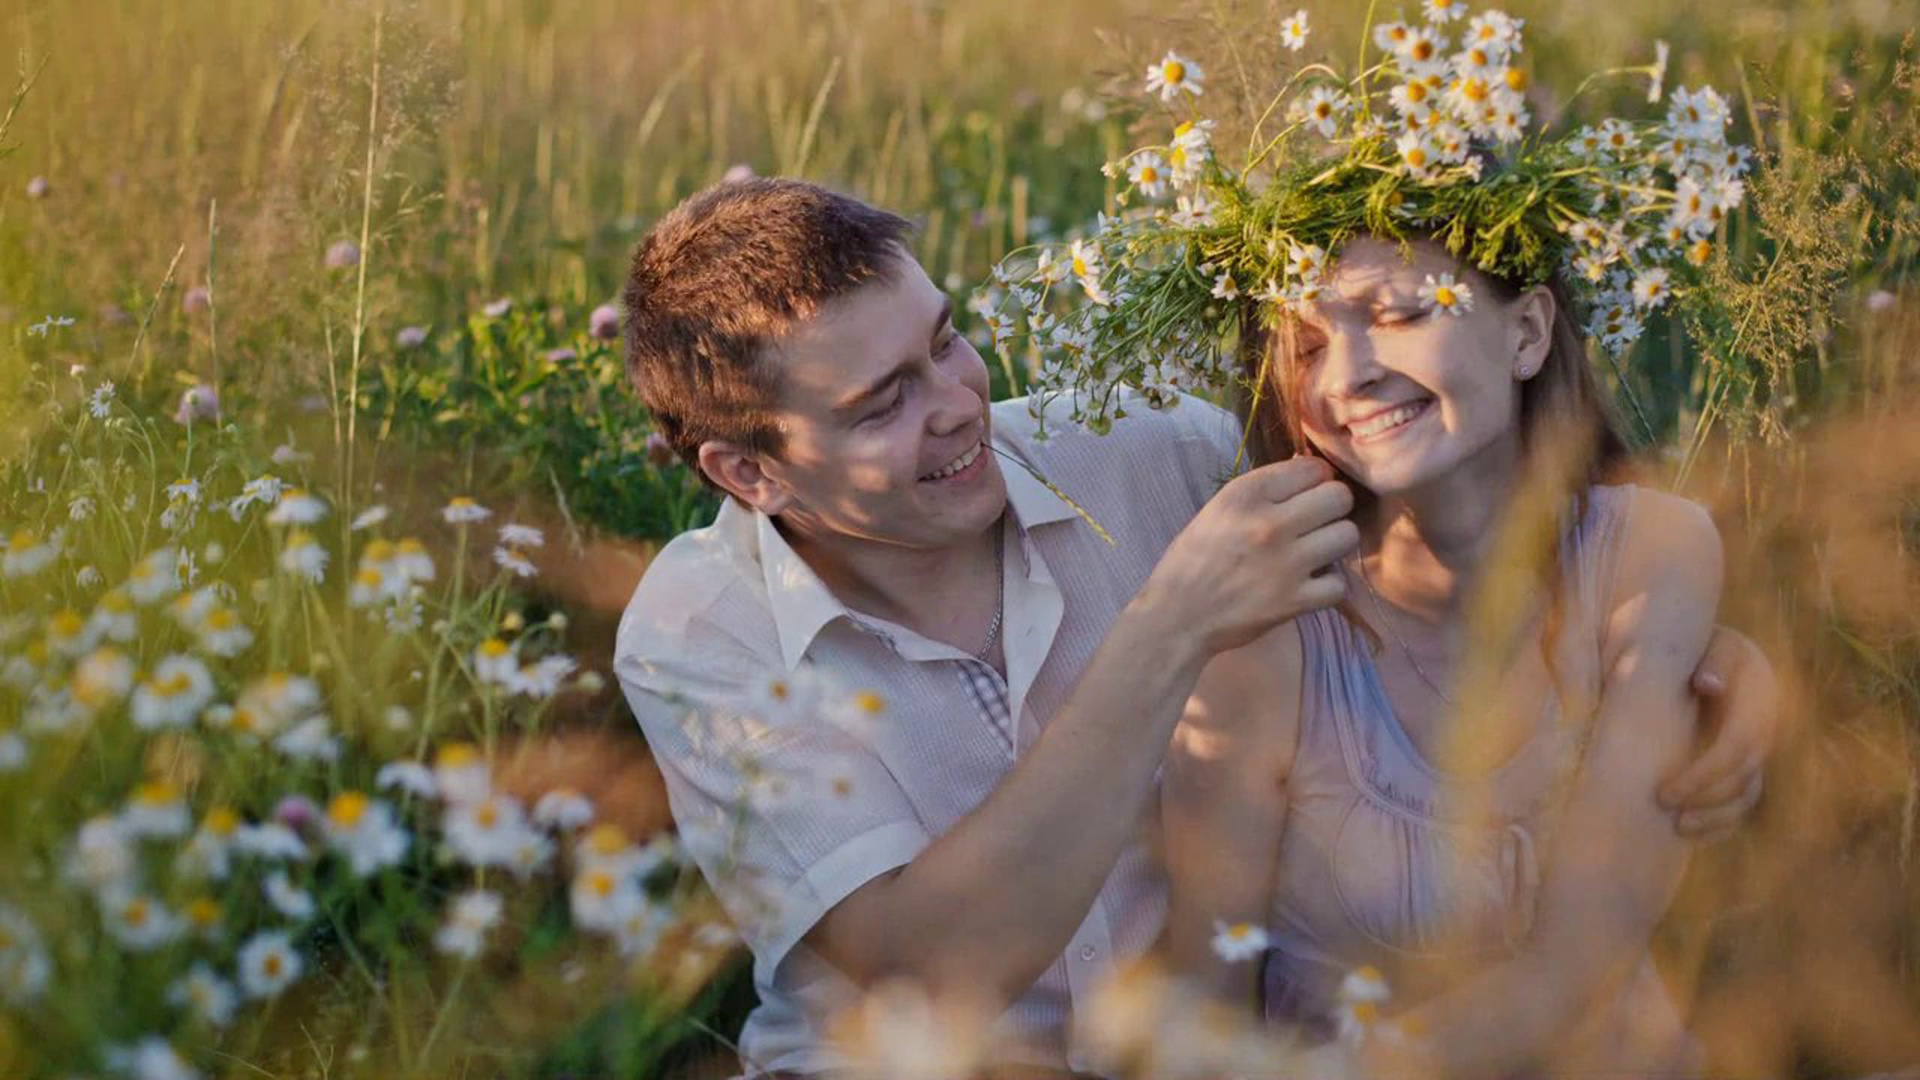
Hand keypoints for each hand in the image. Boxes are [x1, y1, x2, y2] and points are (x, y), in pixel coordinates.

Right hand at [1142, 456, 1358, 655]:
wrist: (1178, 617)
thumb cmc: (1195, 560)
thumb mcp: (1219, 509)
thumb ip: (1265, 491)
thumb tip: (1311, 470)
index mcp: (1245, 495)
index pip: (1313, 468)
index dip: (1315, 480)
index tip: (1304, 495)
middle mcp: (1269, 524)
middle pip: (1339, 497)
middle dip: (1333, 508)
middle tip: (1316, 523)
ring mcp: (1286, 564)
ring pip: (1348, 535)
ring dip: (1335, 543)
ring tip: (1316, 552)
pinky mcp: (1295, 601)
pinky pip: (1340, 583)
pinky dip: (1328, 586)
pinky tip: (1309, 584)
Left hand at [1658, 624, 1778, 838]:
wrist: (1700, 645)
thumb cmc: (1692, 639)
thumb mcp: (1701, 638)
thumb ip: (1707, 657)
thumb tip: (1707, 684)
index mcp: (1756, 695)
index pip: (1738, 745)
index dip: (1705, 775)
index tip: (1665, 793)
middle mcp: (1762, 726)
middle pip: (1744, 775)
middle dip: (1707, 798)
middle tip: (1663, 808)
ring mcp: (1754, 748)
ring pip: (1747, 794)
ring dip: (1717, 817)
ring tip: (1679, 829)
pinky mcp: (1741, 763)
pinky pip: (1739, 800)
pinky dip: (1720, 820)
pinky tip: (1691, 833)